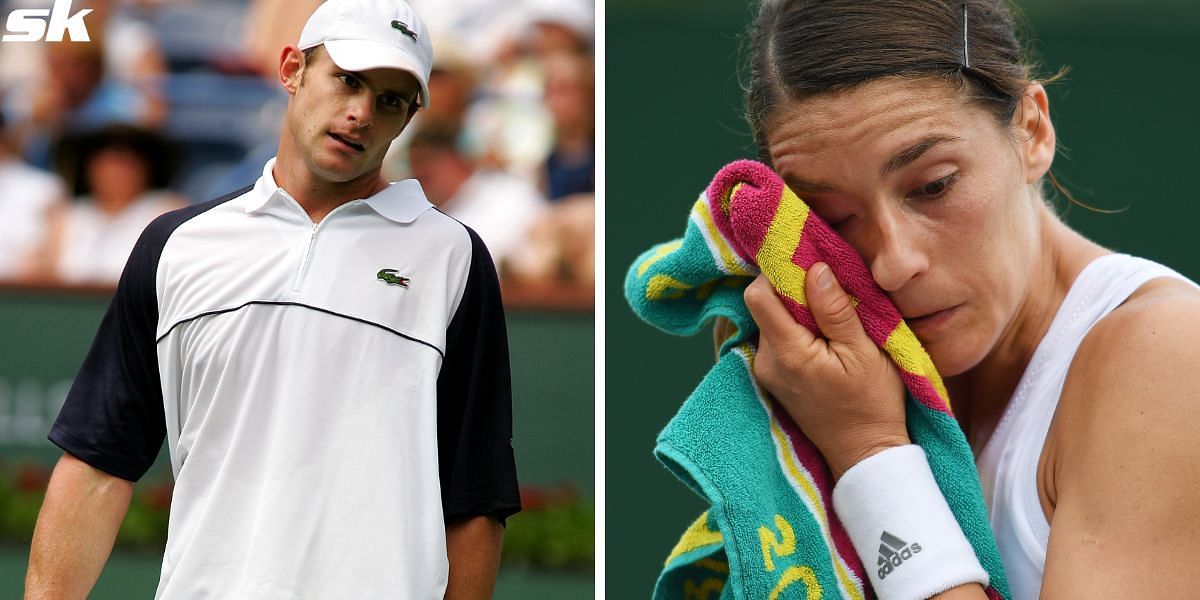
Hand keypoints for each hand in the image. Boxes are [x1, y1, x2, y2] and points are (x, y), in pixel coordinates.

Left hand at [744, 263, 909, 480]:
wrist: (865, 453)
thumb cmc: (872, 403)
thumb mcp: (864, 352)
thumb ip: (836, 310)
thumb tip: (815, 269)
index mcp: (787, 353)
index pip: (758, 296)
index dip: (777, 273)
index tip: (806, 263)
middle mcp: (766, 361)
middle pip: (762, 305)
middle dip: (789, 288)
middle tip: (824, 284)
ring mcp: (766, 371)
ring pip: (769, 320)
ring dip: (794, 308)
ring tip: (827, 310)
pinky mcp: (773, 376)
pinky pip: (775, 338)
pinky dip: (793, 327)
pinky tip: (819, 330)